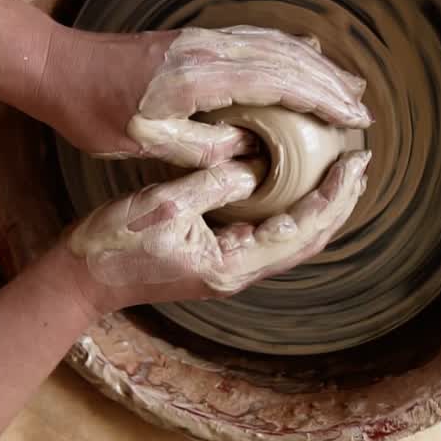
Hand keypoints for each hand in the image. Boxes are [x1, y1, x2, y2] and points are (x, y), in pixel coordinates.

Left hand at [42, 25, 371, 166]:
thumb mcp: (148, 142)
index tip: (353, 119)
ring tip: (349, 85)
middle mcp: (211, 50)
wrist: (57, 66)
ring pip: (277, 46)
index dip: (323, 101)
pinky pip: (257, 39)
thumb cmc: (94, 110)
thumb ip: (206, 148)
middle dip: (332, 85)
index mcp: (202, 77)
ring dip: (317, 65)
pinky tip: (306, 55)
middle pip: (289, 60)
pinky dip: (290, 50)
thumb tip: (256, 156)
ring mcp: (205, 40)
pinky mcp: (198, 39)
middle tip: (363, 111)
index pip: (280, 84)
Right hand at [62, 151, 370, 311]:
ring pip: (295, 238)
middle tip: (360, 161)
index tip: (355, 161)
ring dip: (322, 206)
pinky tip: (298, 185)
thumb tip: (255, 168)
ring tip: (342, 171)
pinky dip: (295, 208)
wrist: (81, 279)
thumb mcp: (164, 205)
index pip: (303, 230)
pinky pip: (272, 233)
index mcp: (233, 264)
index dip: (335, 195)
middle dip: (340, 200)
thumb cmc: (115, 244)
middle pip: (310, 238)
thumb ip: (213, 185)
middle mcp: (241, 271)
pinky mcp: (221, 256)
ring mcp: (232, 266)